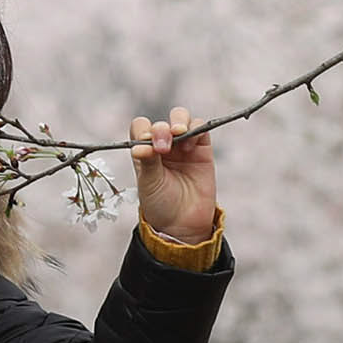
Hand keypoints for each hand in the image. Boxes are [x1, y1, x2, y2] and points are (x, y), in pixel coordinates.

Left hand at [134, 106, 219, 245]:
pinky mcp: (202, 150)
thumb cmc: (160, 204)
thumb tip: (140, 147)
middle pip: (161, 122)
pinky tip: (190, 144)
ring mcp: (183, 146)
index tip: (145, 145)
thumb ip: (148, 162)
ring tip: (179, 135)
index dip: (143, 130)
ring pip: (181, 118)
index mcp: (144, 151)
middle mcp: (162, 145)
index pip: (141, 127)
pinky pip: (200, 128)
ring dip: (178, 122)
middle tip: (163, 147)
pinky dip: (196, 128)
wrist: (183, 224)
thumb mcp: (149, 183)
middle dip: (161, 129)